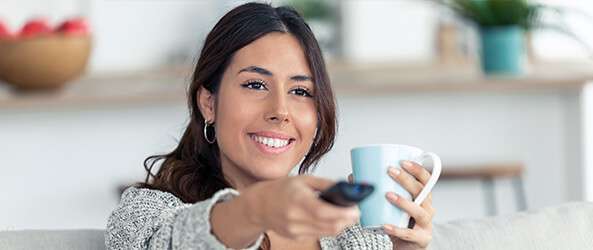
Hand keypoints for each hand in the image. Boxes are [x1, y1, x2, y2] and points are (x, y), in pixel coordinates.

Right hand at [243, 175, 359, 240]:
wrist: (259, 205)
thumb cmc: (281, 190)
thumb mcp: (304, 179)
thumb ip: (326, 184)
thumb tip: (347, 188)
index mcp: (297, 200)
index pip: (323, 212)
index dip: (343, 213)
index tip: (355, 209)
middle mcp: (295, 218)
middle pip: (329, 226)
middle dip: (347, 220)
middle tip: (355, 211)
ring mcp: (295, 230)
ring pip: (327, 232)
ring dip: (340, 224)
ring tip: (345, 214)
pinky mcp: (296, 237)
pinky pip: (319, 234)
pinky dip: (328, 227)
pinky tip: (329, 218)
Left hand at [348, 160, 434, 249]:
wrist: (406, 247)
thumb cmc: (399, 221)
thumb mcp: (392, 204)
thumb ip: (379, 190)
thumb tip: (355, 176)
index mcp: (422, 196)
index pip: (425, 179)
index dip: (417, 169)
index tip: (403, 161)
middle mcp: (428, 208)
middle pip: (422, 191)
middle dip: (406, 179)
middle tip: (390, 171)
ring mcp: (426, 224)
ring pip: (419, 211)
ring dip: (404, 201)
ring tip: (388, 195)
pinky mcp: (421, 239)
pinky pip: (409, 233)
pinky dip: (396, 229)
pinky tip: (385, 225)